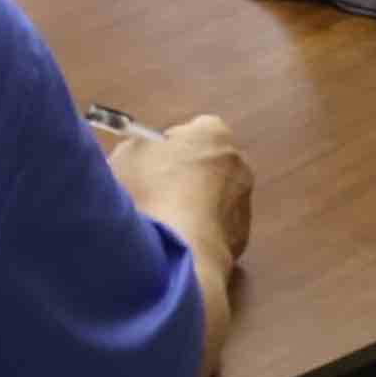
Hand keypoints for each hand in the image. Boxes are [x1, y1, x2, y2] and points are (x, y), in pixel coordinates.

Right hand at [119, 113, 252, 260]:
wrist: (178, 247)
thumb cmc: (151, 188)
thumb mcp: (129, 154)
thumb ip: (146, 149)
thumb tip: (150, 159)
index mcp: (215, 135)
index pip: (196, 129)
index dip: (172, 143)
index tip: (152, 159)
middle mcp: (240, 165)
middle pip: (210, 163)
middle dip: (188, 174)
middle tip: (156, 188)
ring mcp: (246, 205)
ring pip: (215, 198)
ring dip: (194, 205)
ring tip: (163, 220)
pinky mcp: (243, 241)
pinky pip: (216, 227)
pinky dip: (200, 231)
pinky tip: (176, 240)